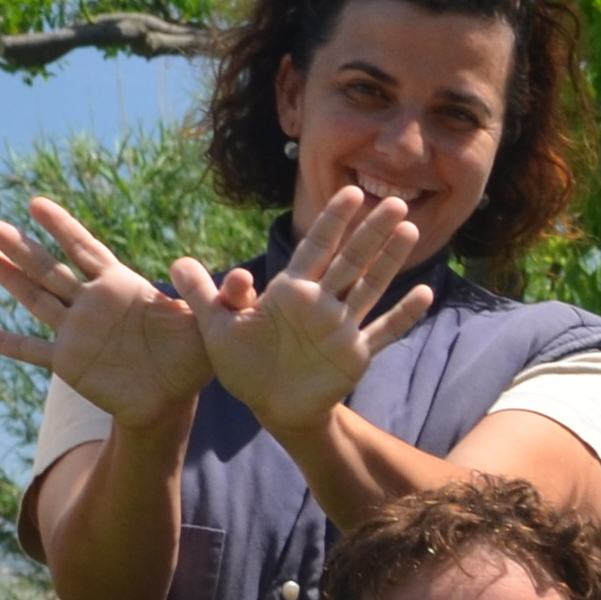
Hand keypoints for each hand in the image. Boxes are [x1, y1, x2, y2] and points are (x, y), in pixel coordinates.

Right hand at [0, 197, 210, 428]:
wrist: (172, 399)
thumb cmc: (190, 355)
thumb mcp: (207, 324)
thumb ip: (218, 299)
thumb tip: (244, 278)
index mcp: (120, 285)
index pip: (85, 249)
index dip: (62, 226)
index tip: (35, 203)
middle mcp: (92, 303)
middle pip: (50, 269)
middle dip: (22, 248)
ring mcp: (77, 331)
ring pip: (37, 300)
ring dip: (11, 281)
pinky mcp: (69, 362)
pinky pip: (34, 351)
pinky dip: (10, 344)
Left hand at [195, 184, 434, 437]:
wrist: (270, 406)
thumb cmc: (245, 365)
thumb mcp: (216, 329)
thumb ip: (201, 295)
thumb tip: (175, 261)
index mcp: (290, 291)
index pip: (315, 248)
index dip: (332, 222)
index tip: (350, 192)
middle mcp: (321, 303)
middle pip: (350, 261)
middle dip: (370, 232)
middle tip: (394, 201)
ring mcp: (341, 328)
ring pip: (370, 288)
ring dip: (390, 262)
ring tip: (410, 231)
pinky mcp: (354, 356)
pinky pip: (383, 332)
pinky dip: (403, 316)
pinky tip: (425, 294)